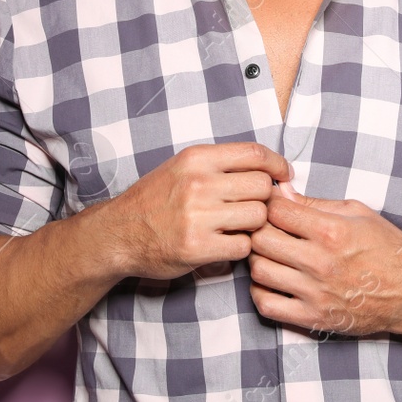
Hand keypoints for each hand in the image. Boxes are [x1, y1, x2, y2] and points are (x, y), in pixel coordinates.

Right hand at [104, 142, 290, 280]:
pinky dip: (241, 247)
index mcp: (196, 159)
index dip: (277, 164)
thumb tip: (270, 171)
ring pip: (258, 216)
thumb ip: (221, 166)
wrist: (117, 233)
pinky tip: (225, 244)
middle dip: (263, 199)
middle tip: (252, 208)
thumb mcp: (182, 168)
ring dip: (254, 225)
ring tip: (237, 227)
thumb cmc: (154, 200)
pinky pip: (244, 246)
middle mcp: (197, 183)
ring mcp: (197, 216)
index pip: (254, 153)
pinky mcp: (197, 247)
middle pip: (262, 186)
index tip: (284, 175)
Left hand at [246, 185, 401, 336]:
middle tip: (264, 228)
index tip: (271, 205)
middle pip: (261, 239)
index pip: (277, 210)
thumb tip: (282, 191)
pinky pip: (267, 305)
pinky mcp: (314, 318)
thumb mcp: (358, 213)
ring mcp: (316, 293)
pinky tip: (270, 281)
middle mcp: (321, 263)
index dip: (268, 203)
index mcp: (332, 231)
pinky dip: (259, 292)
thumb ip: (316, 203)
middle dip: (257, 228)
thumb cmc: (388, 249)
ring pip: (259, 271)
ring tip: (268, 253)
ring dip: (257, 258)